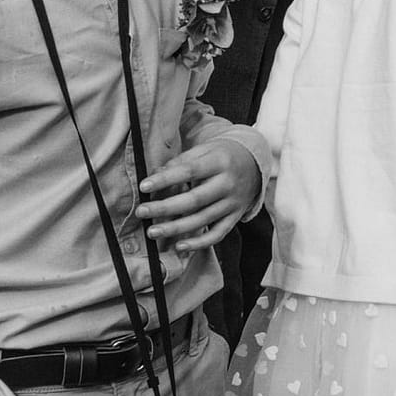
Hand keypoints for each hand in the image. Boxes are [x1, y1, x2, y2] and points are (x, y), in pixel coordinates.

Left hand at [137, 136, 260, 249]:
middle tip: (141, 212)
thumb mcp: (204, 150)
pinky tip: (180, 246)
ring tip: (152, 232)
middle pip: (195, 200)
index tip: (143, 186)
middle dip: (165, 208)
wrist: (254, 163)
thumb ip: (181, 162)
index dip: (166, 179)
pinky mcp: (235, 217)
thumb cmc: (221, 155)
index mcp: (220, 162)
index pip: (189, 171)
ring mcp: (233, 203)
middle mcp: (228, 183)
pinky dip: (199, 243)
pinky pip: (218, 234)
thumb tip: (154, 176)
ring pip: (203, 219)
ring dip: (176, 228)